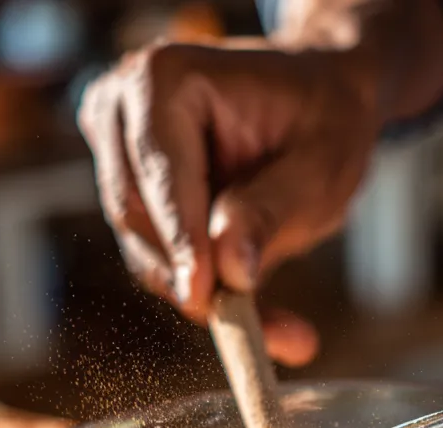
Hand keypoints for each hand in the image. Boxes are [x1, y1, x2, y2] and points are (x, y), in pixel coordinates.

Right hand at [78, 41, 383, 366]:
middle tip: (259, 331)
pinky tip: (263, 320)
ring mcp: (118, 153)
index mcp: (165, 79)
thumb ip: (269, 214)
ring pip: (144, 250)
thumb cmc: (324, 122)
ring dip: (206, 296)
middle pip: (136, 215)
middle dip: (193, 277)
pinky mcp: (133, 197)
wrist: (320, 107)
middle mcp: (122, 110)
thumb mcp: (318, 168)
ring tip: (285, 332)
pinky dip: (208, 295)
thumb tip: (228, 269)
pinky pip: (158, 262)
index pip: (161, 174)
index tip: (203, 295)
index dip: (182, 240)